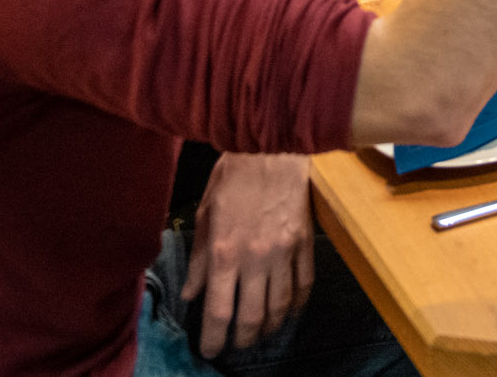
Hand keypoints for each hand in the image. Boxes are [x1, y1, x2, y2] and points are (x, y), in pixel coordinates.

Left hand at [184, 152, 314, 355]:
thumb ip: (199, 259)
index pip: (218, 310)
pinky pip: (304, 282)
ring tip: (263, 334)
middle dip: (243, 339)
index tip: (210, 350)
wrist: (272, 147)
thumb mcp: (205, 214)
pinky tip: (290, 311)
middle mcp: (255, 259)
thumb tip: (192, 294)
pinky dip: (297, 303)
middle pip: (252, 316)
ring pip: (280, 305)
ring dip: (270, 326)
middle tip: (236, 345)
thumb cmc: (234, 176)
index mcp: (225, 252)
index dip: (213, 337)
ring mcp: (284, 252)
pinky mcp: (304, 242)